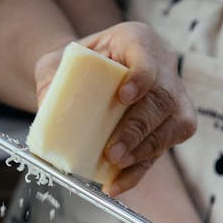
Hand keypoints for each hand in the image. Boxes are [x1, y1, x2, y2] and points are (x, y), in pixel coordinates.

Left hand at [34, 22, 196, 194]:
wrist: (86, 75)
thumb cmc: (73, 66)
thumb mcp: (55, 63)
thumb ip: (50, 80)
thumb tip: (48, 109)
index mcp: (136, 39)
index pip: (147, 56)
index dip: (141, 76)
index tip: (124, 97)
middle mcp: (162, 65)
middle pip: (163, 97)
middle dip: (138, 128)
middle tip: (112, 152)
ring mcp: (173, 95)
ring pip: (175, 124)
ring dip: (145, 151)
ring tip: (116, 167)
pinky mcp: (173, 123)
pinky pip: (165, 148)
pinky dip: (140, 169)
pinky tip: (118, 183)